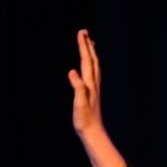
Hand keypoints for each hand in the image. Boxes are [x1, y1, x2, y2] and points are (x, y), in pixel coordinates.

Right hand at [67, 30, 126, 166]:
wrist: (93, 133)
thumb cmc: (85, 120)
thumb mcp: (79, 103)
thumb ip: (77, 87)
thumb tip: (72, 72)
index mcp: (89, 83)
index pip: (86, 60)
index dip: (83, 46)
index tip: (81, 32)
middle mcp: (93, 84)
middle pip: (92, 60)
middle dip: (88, 45)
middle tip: (84, 32)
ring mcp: (94, 89)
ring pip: (94, 66)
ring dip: (91, 53)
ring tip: (90, 44)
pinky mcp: (92, 95)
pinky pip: (93, 75)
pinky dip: (91, 66)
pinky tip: (89, 68)